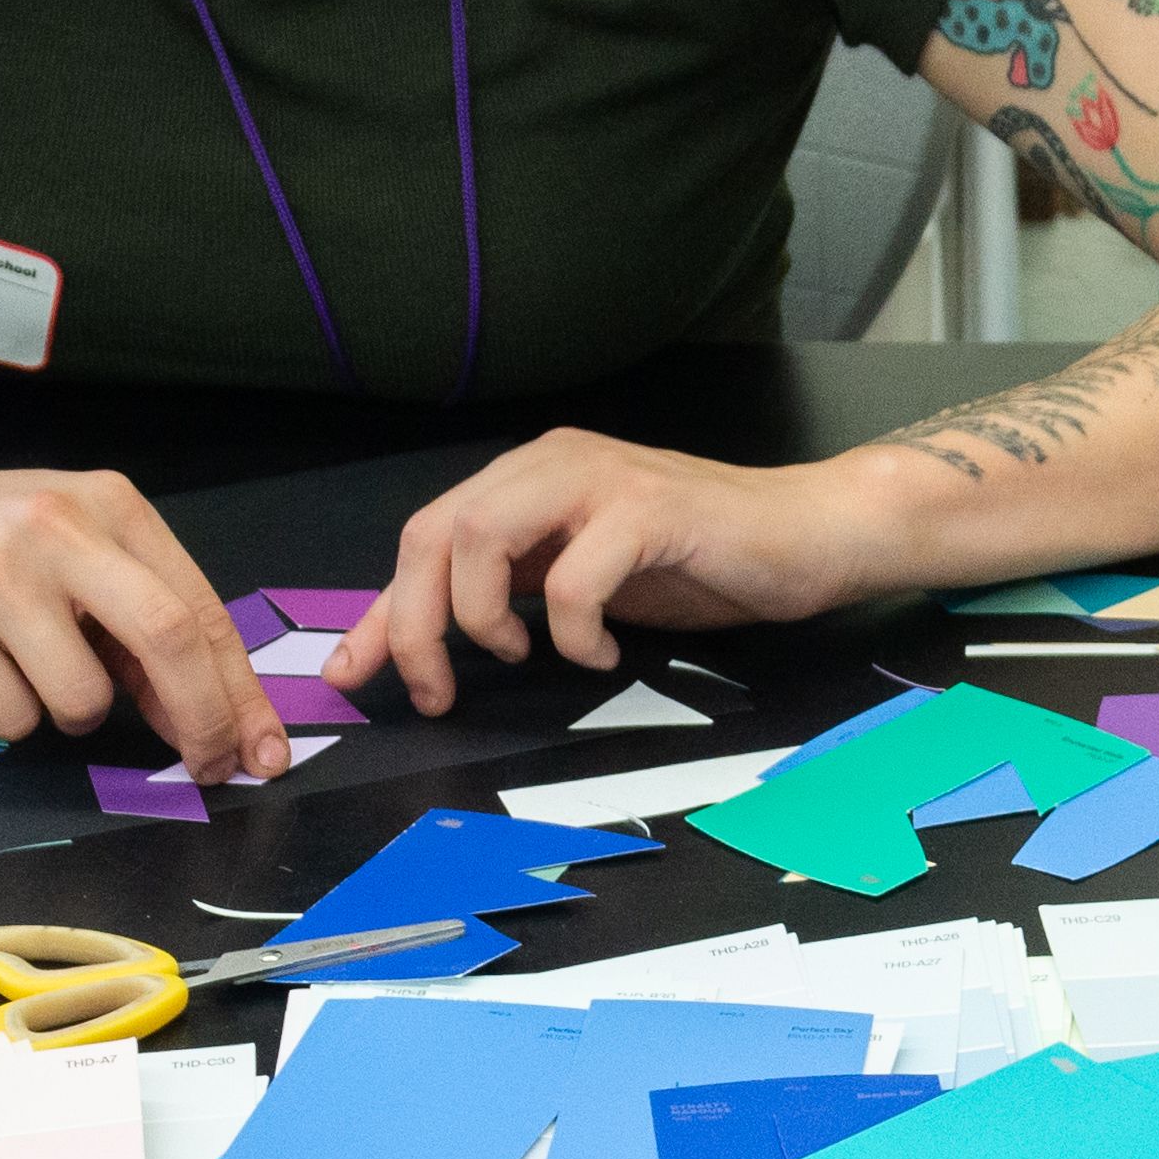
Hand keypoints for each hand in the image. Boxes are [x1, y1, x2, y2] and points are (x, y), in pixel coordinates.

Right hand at [0, 442, 286, 778]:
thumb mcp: (73, 548)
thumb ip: (139, 615)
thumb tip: (209, 716)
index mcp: (109, 505)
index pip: (198, 609)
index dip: (240, 691)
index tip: (262, 749)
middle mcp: (58, 529)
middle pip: (168, 641)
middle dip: (201, 721)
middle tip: (207, 766)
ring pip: (83, 701)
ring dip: (73, 715)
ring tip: (30, 668)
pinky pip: (13, 721)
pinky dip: (9, 718)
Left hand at [330, 431, 908, 710]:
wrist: (808, 535)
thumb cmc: (701, 563)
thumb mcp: (583, 582)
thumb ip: (512, 598)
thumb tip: (432, 647)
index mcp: (529, 481)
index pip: (424, 537)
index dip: (381, 613)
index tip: (351, 677)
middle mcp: (552, 465)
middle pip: (434, 531)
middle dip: (416, 623)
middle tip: (437, 692)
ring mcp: (601, 482)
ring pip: (483, 534)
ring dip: (482, 616)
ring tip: (520, 658)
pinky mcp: (651, 511)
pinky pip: (575, 576)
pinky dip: (573, 630)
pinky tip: (602, 651)